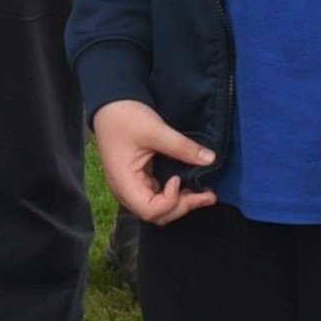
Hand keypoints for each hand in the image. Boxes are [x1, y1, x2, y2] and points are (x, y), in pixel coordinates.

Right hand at [91, 97, 218, 226]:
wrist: (110, 105)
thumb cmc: (126, 117)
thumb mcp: (155, 129)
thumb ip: (182, 147)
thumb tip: (210, 159)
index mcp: (123, 182)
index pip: (149, 210)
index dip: (170, 201)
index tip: (178, 179)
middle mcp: (125, 190)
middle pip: (155, 214)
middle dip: (183, 207)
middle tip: (208, 196)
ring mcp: (131, 187)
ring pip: (158, 209)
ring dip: (182, 204)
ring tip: (205, 195)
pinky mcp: (138, 180)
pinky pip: (157, 197)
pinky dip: (175, 196)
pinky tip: (190, 189)